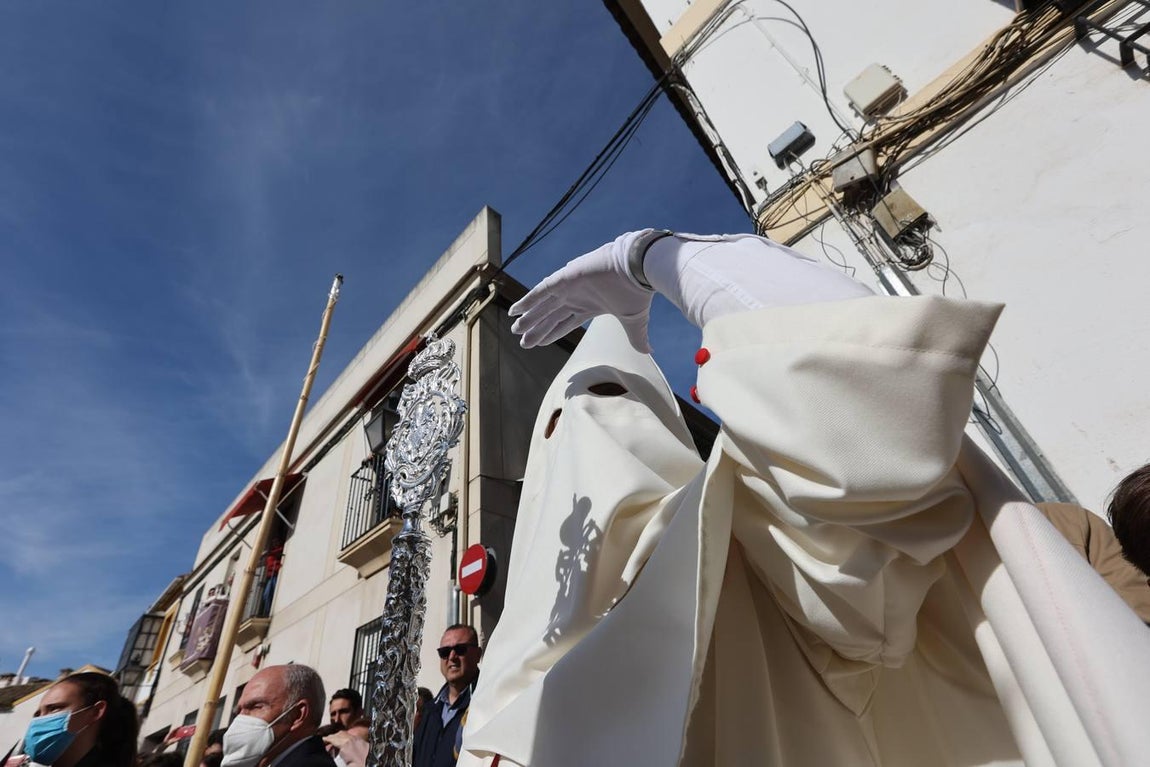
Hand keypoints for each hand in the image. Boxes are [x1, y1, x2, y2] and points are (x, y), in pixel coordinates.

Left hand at [510, 230, 666, 351]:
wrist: (638, 269)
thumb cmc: (637, 292)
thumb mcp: (634, 320)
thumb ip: (637, 337)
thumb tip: (650, 352)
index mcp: (589, 306)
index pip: (565, 323)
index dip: (551, 333)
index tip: (539, 344)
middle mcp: (576, 296)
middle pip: (551, 316)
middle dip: (537, 328)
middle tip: (522, 342)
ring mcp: (569, 287)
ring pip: (544, 305)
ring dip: (529, 317)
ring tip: (515, 329)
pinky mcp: (565, 278)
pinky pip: (541, 290)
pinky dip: (528, 300)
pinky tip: (515, 310)